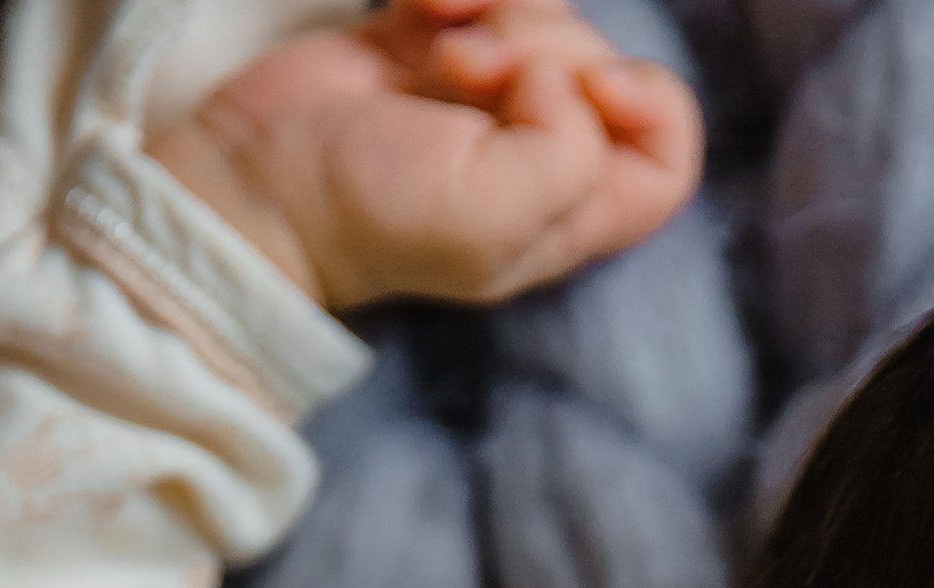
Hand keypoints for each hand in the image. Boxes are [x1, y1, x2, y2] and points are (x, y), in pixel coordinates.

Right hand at [151, 0, 704, 311]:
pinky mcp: (438, 41)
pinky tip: (416, 6)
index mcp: (575, 211)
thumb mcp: (491, 219)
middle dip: (543, 46)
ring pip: (545, 14)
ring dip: (496, 5)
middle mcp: (545, 150)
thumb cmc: (375, 216)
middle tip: (467, 72)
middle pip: (603, 64)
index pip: (669, 155)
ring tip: (436, 44)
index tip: (590, 88)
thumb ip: (568, 155)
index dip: (649, 105)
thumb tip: (572, 81)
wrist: (264, 180)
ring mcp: (492, 92)